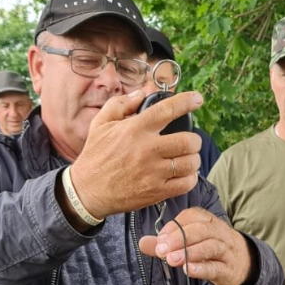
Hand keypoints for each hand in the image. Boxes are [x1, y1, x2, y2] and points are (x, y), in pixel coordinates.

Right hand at [69, 89, 203, 218]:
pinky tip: (184, 174)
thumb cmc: (95, 155)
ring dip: (194, 159)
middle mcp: (147, 150)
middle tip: (190, 141)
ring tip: (188, 158)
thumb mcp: (101, 123)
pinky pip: (186, 184)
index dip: (187, 102)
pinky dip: (190, 178)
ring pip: (190, 163)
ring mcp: (153, 173)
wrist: (87, 190)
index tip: (197, 99)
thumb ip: (121, 103)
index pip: (167, 110)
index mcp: (135, 129)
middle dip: (194, 139)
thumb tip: (141, 93)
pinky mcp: (156, 192)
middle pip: (188, 141)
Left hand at [138, 209, 254, 284]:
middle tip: (162, 250)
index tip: (160, 239)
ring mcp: (226, 251)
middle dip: (180, 238)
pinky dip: (203, 268)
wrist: (243, 264)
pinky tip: (189, 270)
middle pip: (201, 229)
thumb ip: (166, 244)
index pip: (192, 216)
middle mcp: (219, 232)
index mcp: (208, 221)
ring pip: (210, 246)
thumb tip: (142, 242)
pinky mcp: (228, 269)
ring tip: (172, 260)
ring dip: (190, 252)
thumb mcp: (190, 243)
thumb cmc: (211, 250)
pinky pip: (217, 267)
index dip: (175, 226)